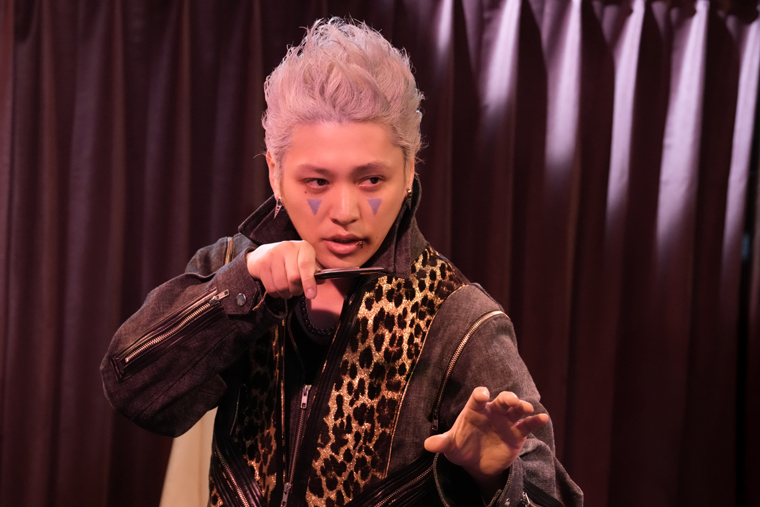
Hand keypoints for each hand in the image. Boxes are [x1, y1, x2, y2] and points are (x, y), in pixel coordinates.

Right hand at [246, 241, 317, 298]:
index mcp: (303, 247)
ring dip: (286, 294)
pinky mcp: (262, 264)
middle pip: (294, 278)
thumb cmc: (291, 262)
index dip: (309, 282)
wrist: (263, 255)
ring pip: (282, 285)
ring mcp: (273, 255)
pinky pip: (271, 288)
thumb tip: (321, 281)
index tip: (311, 295)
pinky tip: (278, 289)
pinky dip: (276, 294)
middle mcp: (288, 247)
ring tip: (287, 290)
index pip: (306, 265)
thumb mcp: (305, 262)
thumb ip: (314, 272)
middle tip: (297, 290)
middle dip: (297, 290)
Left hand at [424, 387, 547, 489]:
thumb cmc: (462, 448)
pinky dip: (535, 420)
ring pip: (516, 409)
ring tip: (527, 408)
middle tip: (511, 400)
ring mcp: (506, 421)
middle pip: (501, 400)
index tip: (483, 395)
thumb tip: (427, 445)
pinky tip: (542, 417)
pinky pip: (528, 424)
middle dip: (507, 398)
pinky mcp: (518, 433)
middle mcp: (492, 412)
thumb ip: (441, 443)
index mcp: (475, 410)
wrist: (478, 464)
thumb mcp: (451, 447)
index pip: (477, 398)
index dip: (480, 395)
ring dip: (522, 406)